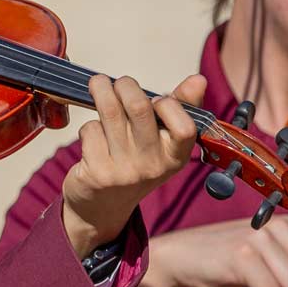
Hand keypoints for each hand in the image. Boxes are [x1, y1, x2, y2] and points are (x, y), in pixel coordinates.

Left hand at [61, 73, 204, 256]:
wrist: (103, 207)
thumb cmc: (136, 162)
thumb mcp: (163, 143)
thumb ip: (180, 108)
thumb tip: (199, 79)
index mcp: (176, 157)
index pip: (185, 127)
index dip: (170, 104)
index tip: (157, 100)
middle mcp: (152, 166)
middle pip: (138, 108)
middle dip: (125, 85)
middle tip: (117, 83)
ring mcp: (124, 171)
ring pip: (109, 112)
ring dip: (100, 90)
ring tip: (98, 84)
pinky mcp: (97, 172)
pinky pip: (90, 130)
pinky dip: (88, 125)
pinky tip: (93, 135)